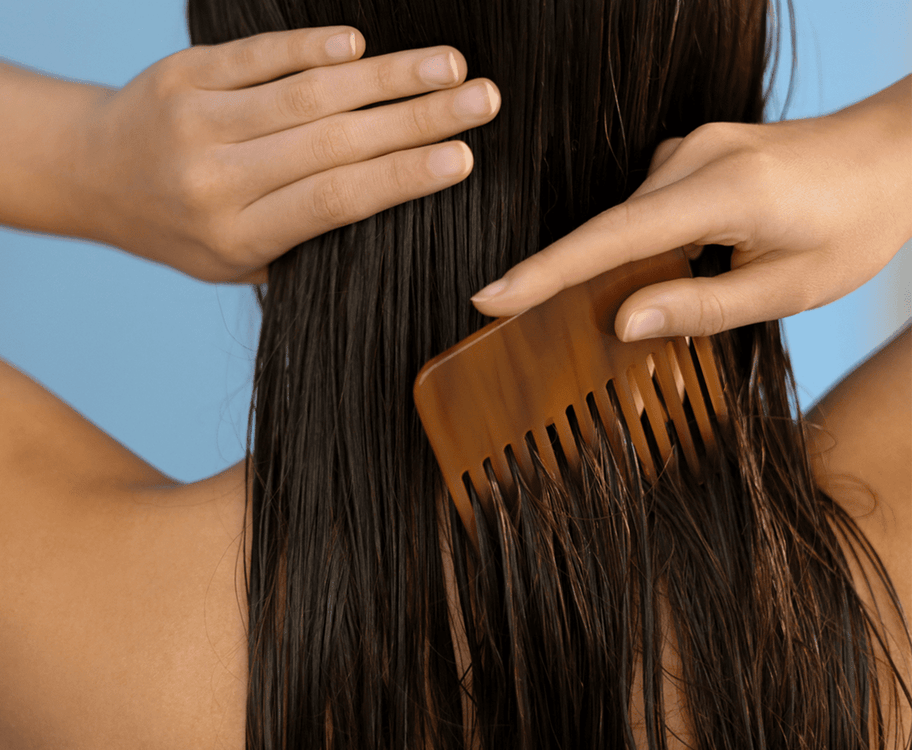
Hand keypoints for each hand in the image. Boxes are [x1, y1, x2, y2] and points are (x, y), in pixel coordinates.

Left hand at [76, 26, 499, 283]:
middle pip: (334, 141)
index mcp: (238, 236)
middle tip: (482, 100)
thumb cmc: (183, 230)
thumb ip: (304, 240)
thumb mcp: (239, 262)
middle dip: (418, 117)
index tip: (461, 158)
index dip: (401, 176)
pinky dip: (314, 46)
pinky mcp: (186, 73)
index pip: (335, 200)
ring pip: (308, 92)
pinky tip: (362, 46)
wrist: (96, 175)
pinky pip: (260, 55)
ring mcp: (198, 120)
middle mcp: (217, 179)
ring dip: (386, 75)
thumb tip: (389, 198)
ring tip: (447, 65)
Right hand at [469, 92, 911, 340]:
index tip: (491, 299)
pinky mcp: (692, 154)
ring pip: (627, 221)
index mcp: (720, 192)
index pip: (610, 239)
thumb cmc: (856, 222)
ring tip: (649, 302)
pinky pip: (646, 208)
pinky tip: (675, 271)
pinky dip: (643, 246)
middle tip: (534, 324)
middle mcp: (692, 159)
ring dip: (619, 267)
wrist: (895, 154)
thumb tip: (623, 322)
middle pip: (608, 231)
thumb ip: (703, 306)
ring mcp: (690, 150)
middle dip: (571, 281)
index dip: (544, 272)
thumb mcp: (791, 287)